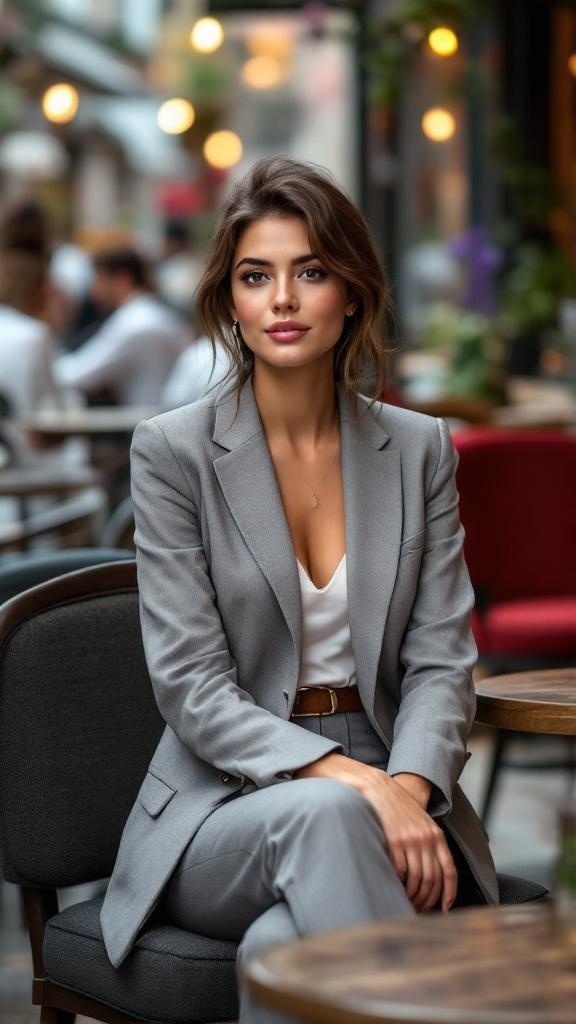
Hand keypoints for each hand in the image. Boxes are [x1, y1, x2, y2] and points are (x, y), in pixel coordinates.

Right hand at [295, 754, 456, 912]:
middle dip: (428, 899)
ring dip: (413, 896)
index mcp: (436, 835)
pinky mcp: (394, 842)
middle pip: (432, 879)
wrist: (380, 790)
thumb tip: (433, 876)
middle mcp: (426, 838)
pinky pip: (400, 871)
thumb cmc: (400, 810)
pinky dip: (400, 884)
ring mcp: (410, 840)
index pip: (448, 870)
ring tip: (407, 902)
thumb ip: (430, 844)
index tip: (446, 908)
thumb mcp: (421, 824)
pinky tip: (396, 888)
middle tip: (420, 909)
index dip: (449, 892)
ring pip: (417, 879)